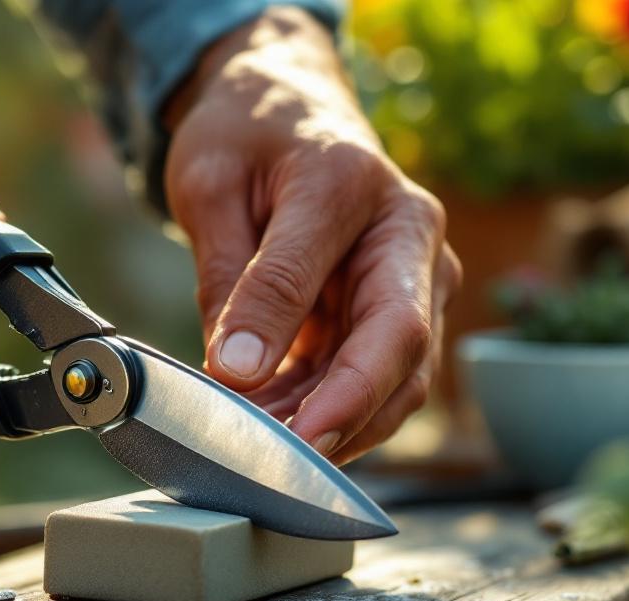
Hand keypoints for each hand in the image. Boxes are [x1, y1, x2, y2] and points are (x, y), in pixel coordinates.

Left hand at [164, 8, 460, 464]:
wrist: (286, 110)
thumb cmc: (247, 137)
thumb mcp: (213, 186)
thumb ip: (231, 276)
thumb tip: (236, 370)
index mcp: (356, 184)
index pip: (334, 282)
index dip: (296, 353)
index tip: (238, 390)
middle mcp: (410, 235)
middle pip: (402, 346)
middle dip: (343, 415)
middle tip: (279, 462)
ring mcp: (416, 278)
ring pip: (401, 379)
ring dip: (334, 427)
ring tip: (262, 452)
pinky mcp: (399, 314)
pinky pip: (373, 380)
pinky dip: (326, 415)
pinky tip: (273, 431)